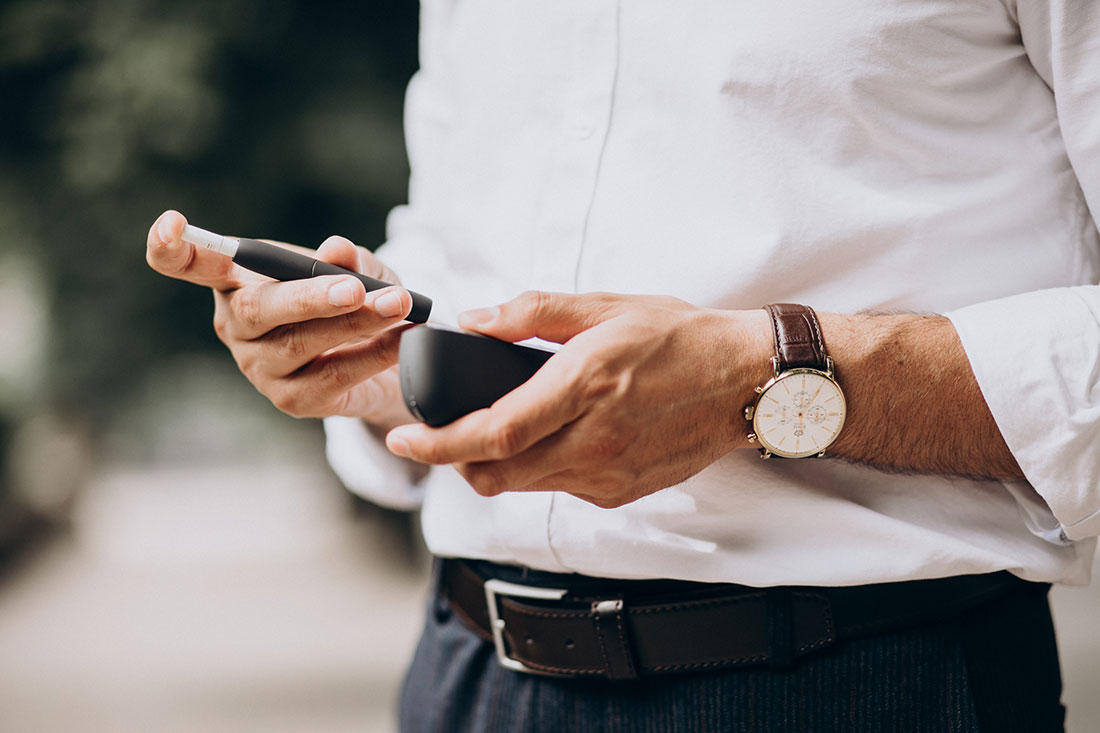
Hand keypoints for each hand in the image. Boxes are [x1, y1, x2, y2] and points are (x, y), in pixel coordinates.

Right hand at [145, 210, 415, 426]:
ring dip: (357, 323)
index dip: (173, 248)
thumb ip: (348, 260)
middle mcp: (237, 325)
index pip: (191, 264)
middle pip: (259, 309)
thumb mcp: (358, 269)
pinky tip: (403, 336)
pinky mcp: (293, 400)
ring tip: (400, 304)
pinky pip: (334, 376)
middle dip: (310, 297)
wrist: (382, 355)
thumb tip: (337, 251)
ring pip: (303, 344)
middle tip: (355, 288)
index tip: (171, 224)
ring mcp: (260, 367)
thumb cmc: (353, 298)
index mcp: (236, 280)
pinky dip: (374, 353)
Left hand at [385, 291, 771, 507]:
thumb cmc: (679, 338)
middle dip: (454, 460)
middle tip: (437, 435)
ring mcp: (608, 475)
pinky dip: (539, 468)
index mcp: (584, 385)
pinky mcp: (621, 493)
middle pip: (496, 473)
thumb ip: (535, 311)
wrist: (745, 383)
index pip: (493, 432)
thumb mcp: (607, 307)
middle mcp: (594, 440)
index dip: (438, 444)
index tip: (402, 440)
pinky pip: (559, 488)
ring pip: (523, 485)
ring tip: (495, 428)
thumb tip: (475, 320)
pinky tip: (554, 436)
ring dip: (494, 464)